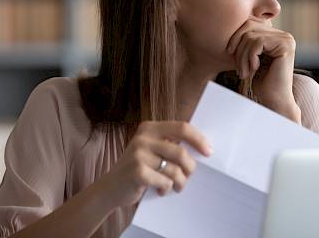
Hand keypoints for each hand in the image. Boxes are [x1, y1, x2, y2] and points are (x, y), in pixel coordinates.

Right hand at [98, 121, 212, 207]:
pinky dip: (167, 188)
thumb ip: (170, 145)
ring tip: (176, 186)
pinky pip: (165, 181)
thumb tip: (202, 148)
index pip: (182, 128)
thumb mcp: (151, 150)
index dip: (198, 139)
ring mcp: (138, 154)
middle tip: (189, 176)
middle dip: (190, 167)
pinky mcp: (137, 171)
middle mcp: (143, 138)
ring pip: (175, 169)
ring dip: (180, 181)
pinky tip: (161, 190)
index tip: (209, 152)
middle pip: (181, 151)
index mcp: (149, 128)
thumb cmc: (138, 169)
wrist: (109, 188)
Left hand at [226, 17, 299, 120]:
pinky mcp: (286, 45)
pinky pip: (258, 43)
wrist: (275, 101)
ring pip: (252, 36)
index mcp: (276, 35)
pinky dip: (250, 57)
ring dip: (243, 56)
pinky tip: (253, 69)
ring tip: (244, 72)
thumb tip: (232, 25)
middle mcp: (284, 35)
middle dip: (238, 47)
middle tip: (238, 67)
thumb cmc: (262, 83)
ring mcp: (286, 39)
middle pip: (250, 27)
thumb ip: (247, 42)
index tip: (229, 53)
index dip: (236, 37)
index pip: (250, 24)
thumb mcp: (251, 58)